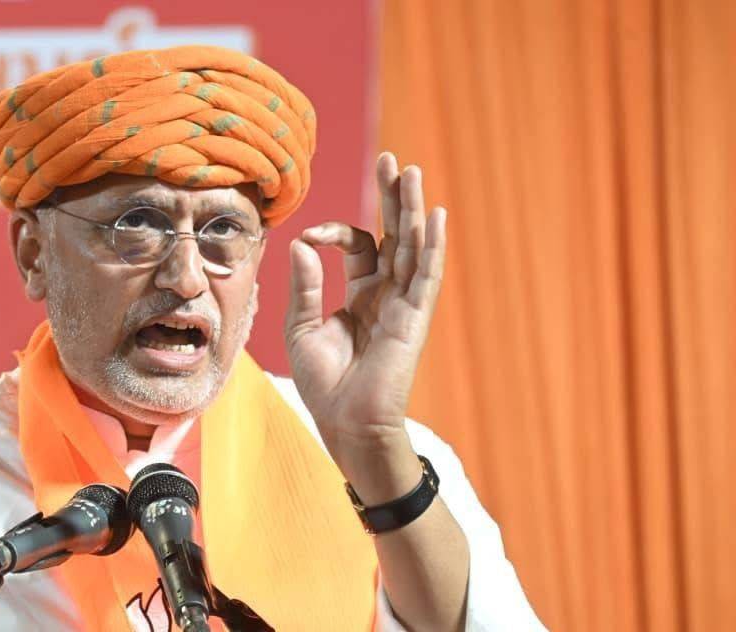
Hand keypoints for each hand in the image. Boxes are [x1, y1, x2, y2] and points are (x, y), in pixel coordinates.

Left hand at [284, 153, 446, 469]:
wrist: (346, 424)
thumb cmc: (325, 384)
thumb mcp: (301, 328)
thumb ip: (304, 285)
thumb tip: (300, 243)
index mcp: (361, 293)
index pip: (355, 245)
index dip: (332, 232)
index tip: (308, 238)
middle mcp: (386, 293)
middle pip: (392, 234)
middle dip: (391, 198)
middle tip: (391, 160)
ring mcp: (403, 304)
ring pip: (411, 247)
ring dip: (412, 209)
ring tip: (412, 172)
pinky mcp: (414, 318)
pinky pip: (425, 276)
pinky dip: (431, 247)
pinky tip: (435, 216)